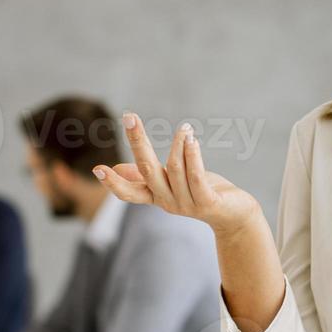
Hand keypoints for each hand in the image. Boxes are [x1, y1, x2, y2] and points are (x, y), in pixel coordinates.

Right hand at [96, 113, 262, 237]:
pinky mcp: (207, 202)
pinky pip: (195, 176)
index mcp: (157, 196)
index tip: (97, 168)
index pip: (129, 192)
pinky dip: (192, 155)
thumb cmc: (202, 193)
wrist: (234, 215)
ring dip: (179, 144)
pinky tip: (192, 139)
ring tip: (185, 129)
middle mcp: (168, 202)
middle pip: (148, 170)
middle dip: (137, 142)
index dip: (113, 182)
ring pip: (175, 169)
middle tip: (130, 116)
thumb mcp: (172, 182)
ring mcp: (187, 204)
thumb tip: (118, 168)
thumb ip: (146, 176)